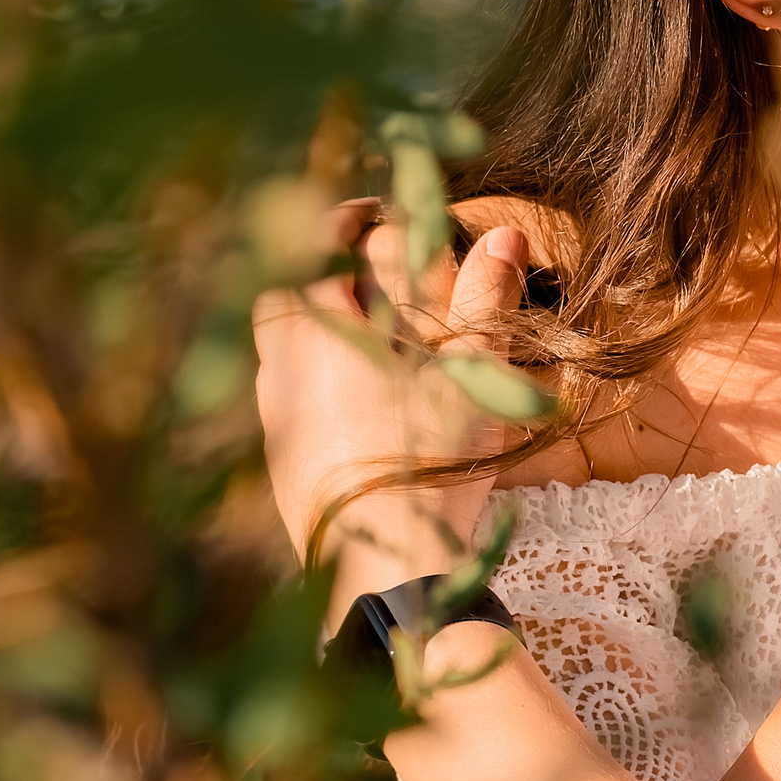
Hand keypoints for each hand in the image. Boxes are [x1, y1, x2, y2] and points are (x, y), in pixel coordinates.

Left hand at [251, 213, 527, 608]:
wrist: (381, 567)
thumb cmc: (428, 461)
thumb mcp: (472, 376)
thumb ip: (485, 303)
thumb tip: (505, 237)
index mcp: (317, 331)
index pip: (317, 245)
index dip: (346, 219)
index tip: (376, 212)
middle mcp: (282, 364)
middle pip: (285, 293)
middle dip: (326, 274)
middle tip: (373, 272)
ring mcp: (274, 413)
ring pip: (283, 345)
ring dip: (321, 327)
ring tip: (373, 332)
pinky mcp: (280, 456)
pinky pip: (289, 392)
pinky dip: (319, 376)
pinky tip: (360, 394)